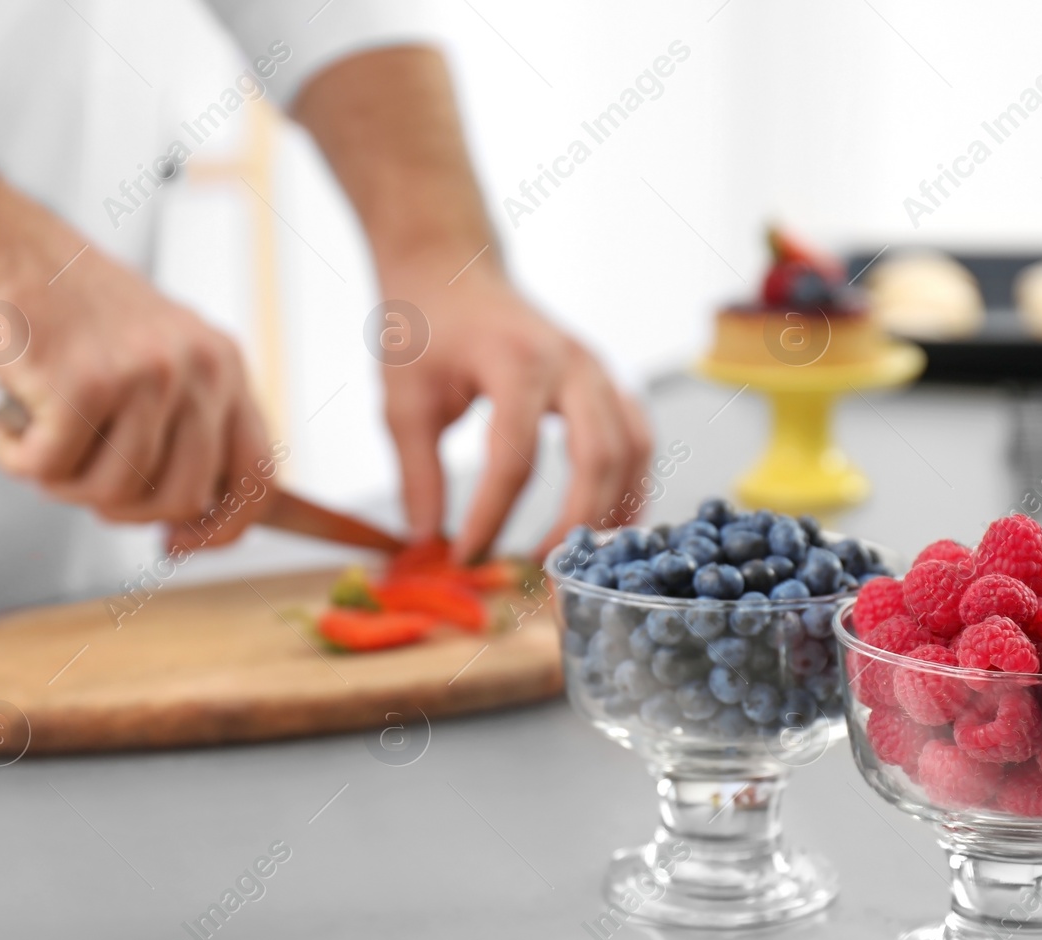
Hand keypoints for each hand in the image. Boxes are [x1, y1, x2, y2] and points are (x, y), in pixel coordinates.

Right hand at [0, 210, 271, 551]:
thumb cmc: (65, 317)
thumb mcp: (156, 360)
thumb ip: (185, 429)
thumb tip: (191, 522)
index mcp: (225, 366)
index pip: (257, 475)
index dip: (223, 528)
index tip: (178, 544)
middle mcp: (199, 368)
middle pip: (182, 498)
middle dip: (122, 507)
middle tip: (78, 472)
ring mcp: (147, 374)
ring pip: (115, 493)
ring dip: (64, 483)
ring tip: (41, 436)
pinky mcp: (85, 382)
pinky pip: (52, 471)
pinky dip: (17, 461)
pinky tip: (9, 424)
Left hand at [378, 265, 652, 561]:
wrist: (450, 267)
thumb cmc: (424, 328)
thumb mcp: (404, 401)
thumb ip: (417, 475)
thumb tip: (429, 543)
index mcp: (515, 362)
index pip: (514, 459)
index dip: (492, 517)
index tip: (465, 556)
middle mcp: (569, 363)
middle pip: (596, 457)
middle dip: (571, 523)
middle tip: (538, 569)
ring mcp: (596, 368)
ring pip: (630, 450)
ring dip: (612, 509)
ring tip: (579, 556)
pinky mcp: (605, 379)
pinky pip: (637, 437)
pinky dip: (631, 483)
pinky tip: (608, 521)